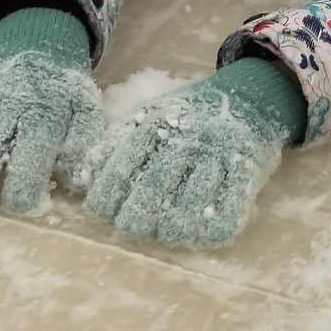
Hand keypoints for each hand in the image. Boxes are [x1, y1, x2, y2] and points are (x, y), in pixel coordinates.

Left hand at [66, 57, 303, 246]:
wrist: (249, 96)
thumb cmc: (189, 116)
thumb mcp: (148, 117)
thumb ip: (115, 144)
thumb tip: (82, 178)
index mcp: (156, 123)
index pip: (122, 166)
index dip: (107, 197)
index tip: (102, 212)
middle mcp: (186, 137)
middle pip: (154, 190)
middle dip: (135, 219)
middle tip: (132, 228)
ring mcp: (219, 154)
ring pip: (191, 207)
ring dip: (174, 229)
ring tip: (167, 232)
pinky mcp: (247, 169)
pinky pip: (230, 211)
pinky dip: (213, 231)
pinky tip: (204, 234)